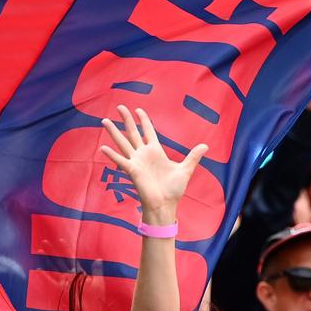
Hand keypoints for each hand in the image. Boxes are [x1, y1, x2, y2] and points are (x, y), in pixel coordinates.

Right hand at [100, 105, 207, 225]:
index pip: (148, 131)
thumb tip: (206, 146)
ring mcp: (137, 162)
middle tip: (120, 106)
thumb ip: (193, 156)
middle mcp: (144, 154)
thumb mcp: (186, 170)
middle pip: (133, 133)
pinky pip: (121, 161)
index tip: (138, 109)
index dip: (143, 120)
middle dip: (127, 120)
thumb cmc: (174, 189)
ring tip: (105, 120)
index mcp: (156, 151)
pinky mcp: (132, 171)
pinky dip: (112, 155)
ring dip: (114, 132)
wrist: (166, 204)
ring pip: (123, 143)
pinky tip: (103, 147)